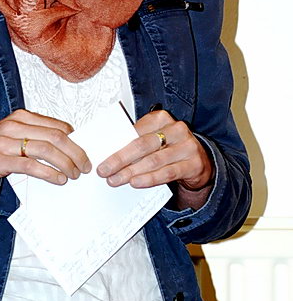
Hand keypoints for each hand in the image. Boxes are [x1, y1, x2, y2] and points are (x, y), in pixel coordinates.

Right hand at [0, 109, 91, 193]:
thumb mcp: (11, 138)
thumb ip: (33, 138)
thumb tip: (65, 148)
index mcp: (20, 117)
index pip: (57, 125)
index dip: (75, 141)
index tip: (85, 153)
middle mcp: (13, 125)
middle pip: (55, 136)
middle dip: (75, 153)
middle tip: (85, 167)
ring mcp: (5, 141)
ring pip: (46, 149)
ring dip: (65, 163)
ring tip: (74, 175)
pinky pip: (30, 164)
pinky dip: (49, 172)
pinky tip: (58, 179)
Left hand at [96, 110, 213, 202]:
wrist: (199, 161)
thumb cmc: (169, 148)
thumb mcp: (154, 140)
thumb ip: (136, 142)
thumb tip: (110, 155)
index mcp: (161, 118)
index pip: (134, 132)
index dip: (117, 147)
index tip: (102, 159)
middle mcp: (175, 129)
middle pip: (142, 145)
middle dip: (120, 159)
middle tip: (105, 171)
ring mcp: (186, 146)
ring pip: (154, 160)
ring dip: (132, 172)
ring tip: (117, 180)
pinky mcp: (194, 164)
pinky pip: (168, 172)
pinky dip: (150, 179)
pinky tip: (136, 183)